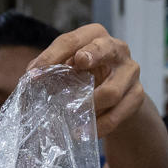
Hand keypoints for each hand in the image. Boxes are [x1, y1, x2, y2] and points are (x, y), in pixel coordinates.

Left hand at [31, 23, 147, 135]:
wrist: (118, 97)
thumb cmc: (87, 76)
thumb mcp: (70, 68)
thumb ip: (52, 69)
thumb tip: (30, 76)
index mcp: (95, 36)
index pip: (73, 40)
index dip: (52, 55)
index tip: (34, 73)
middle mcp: (117, 49)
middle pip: (106, 48)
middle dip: (93, 54)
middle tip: (79, 62)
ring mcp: (131, 72)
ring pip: (112, 91)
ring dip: (90, 105)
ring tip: (73, 117)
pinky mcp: (136, 95)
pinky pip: (118, 114)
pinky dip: (100, 125)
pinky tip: (84, 131)